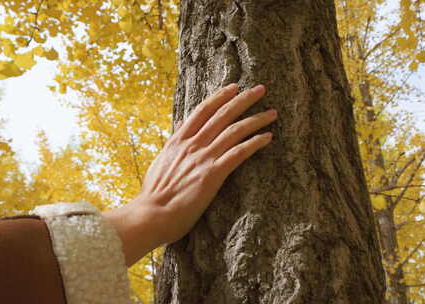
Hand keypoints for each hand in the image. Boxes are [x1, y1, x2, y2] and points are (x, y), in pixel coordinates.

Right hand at [104, 83, 277, 265]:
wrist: (151, 214)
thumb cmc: (155, 194)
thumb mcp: (162, 161)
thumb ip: (174, 142)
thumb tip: (180, 124)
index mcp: (178, 140)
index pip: (202, 110)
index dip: (220, 96)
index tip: (234, 87)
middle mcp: (192, 144)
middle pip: (223, 115)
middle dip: (244, 100)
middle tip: (261, 89)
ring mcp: (203, 158)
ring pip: (234, 131)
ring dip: (256, 119)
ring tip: (272, 113)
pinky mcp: (213, 174)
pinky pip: (238, 153)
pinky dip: (255, 143)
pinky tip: (268, 138)